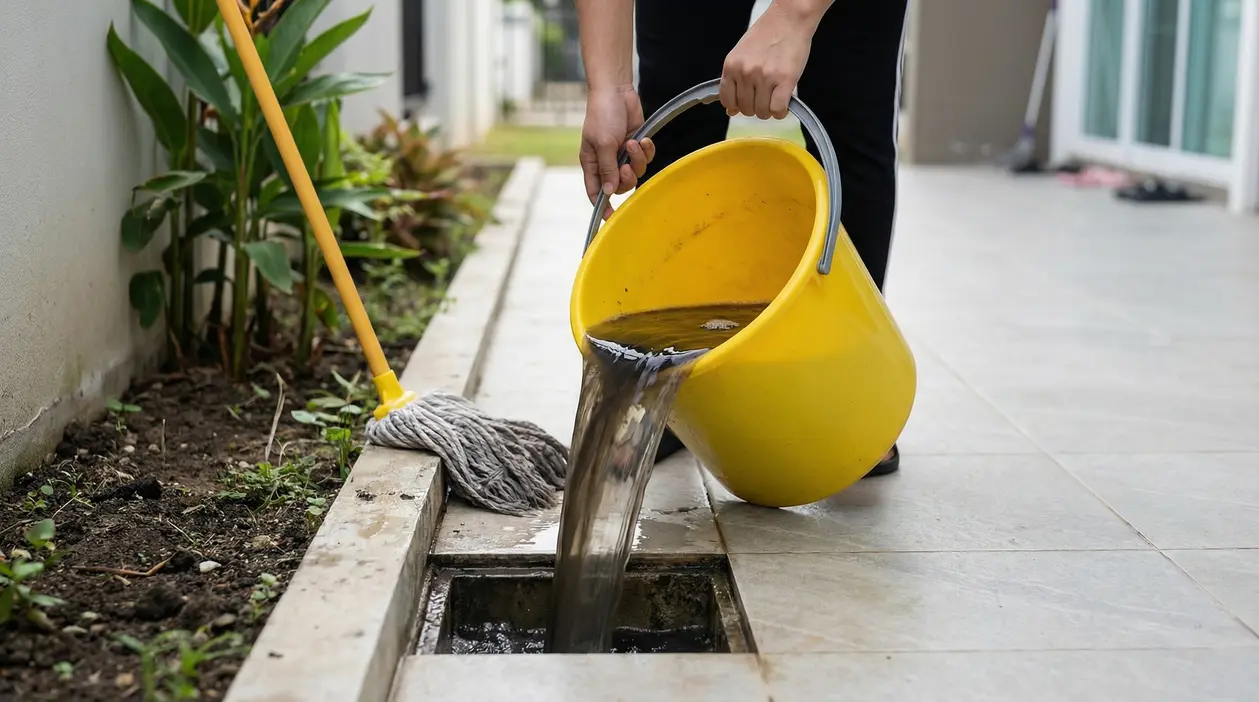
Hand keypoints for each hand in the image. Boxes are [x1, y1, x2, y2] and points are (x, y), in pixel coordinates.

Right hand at [580, 85, 655, 219]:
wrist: (616, 91)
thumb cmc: (602, 114)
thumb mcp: (603, 143)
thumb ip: (607, 168)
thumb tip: (609, 192)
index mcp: (592, 163)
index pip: (595, 191)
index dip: (603, 205)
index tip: (611, 217)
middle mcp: (607, 162)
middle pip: (620, 185)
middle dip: (626, 177)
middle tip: (626, 165)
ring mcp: (622, 154)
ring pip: (636, 172)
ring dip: (637, 160)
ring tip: (633, 143)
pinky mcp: (637, 145)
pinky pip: (646, 158)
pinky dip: (647, 151)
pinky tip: (643, 140)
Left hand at [720, 3, 818, 119]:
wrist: (789, 19)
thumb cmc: (766, 35)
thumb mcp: (742, 55)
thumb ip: (734, 82)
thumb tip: (731, 111)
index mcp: (731, 66)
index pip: (727, 101)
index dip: (738, 105)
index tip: (747, 100)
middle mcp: (746, 72)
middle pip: (746, 109)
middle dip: (756, 107)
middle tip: (765, 94)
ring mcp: (765, 77)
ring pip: (762, 112)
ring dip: (769, 109)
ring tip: (775, 95)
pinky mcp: (785, 80)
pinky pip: (778, 109)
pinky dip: (781, 111)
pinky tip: (783, 102)